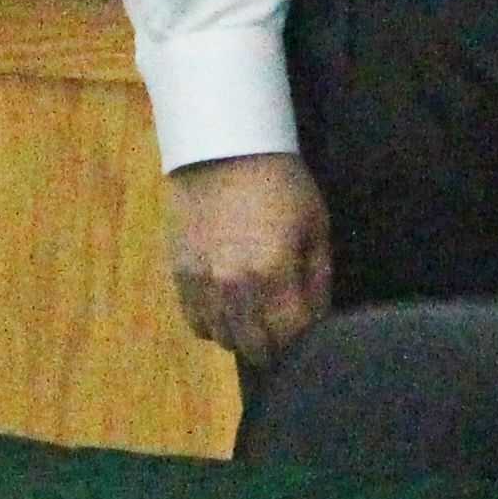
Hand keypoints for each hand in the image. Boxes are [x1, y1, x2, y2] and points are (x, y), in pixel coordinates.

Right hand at [167, 152, 331, 368]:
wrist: (223, 151)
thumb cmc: (281, 184)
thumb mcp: (315, 224)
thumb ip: (318, 277)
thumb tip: (318, 318)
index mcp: (272, 274)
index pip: (289, 336)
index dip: (304, 340)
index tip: (310, 332)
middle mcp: (233, 289)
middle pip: (254, 347)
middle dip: (275, 344)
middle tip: (284, 328)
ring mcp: (201, 286)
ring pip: (224, 339)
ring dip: (244, 335)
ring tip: (257, 315)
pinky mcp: (179, 279)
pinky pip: (197, 323)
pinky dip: (215, 324)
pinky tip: (229, 306)